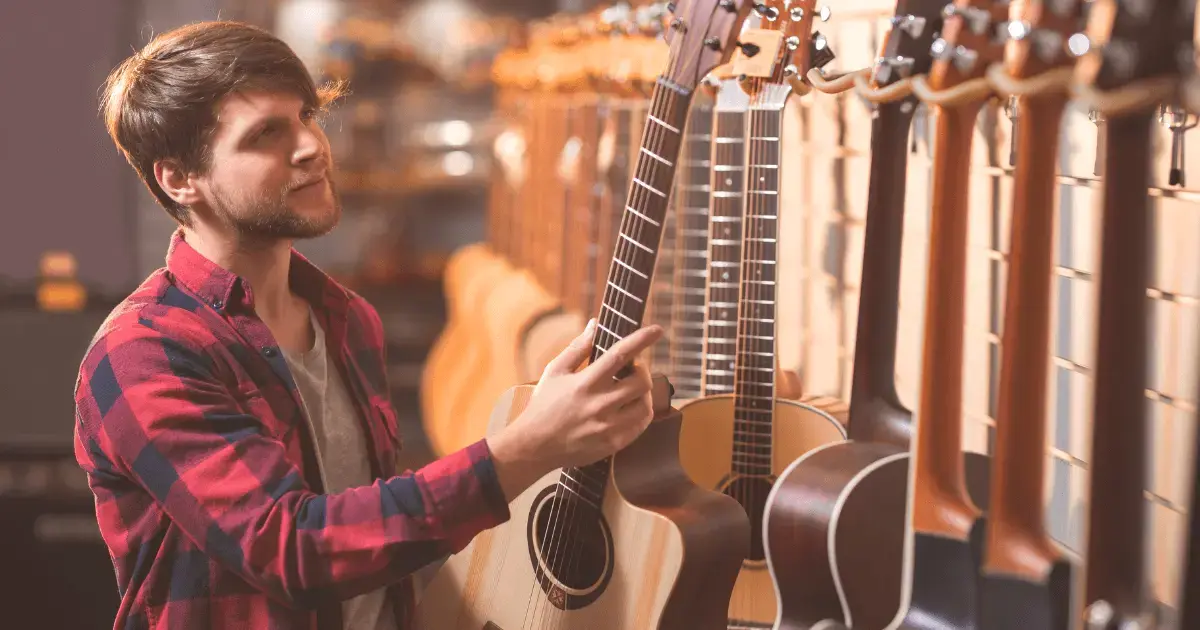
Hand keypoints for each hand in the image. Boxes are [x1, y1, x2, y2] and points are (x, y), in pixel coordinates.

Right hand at [487, 319, 663, 501]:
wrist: (534, 447)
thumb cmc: (543, 405)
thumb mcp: (554, 371)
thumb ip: (577, 348)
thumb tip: (594, 325)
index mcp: (585, 383)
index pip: (619, 355)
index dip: (641, 340)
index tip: (656, 329)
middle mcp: (599, 405)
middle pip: (641, 382)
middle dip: (642, 371)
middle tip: (633, 370)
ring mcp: (608, 427)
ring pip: (646, 405)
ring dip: (644, 394)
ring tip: (632, 391)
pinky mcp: (613, 444)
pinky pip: (640, 425)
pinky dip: (640, 413)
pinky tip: (629, 408)